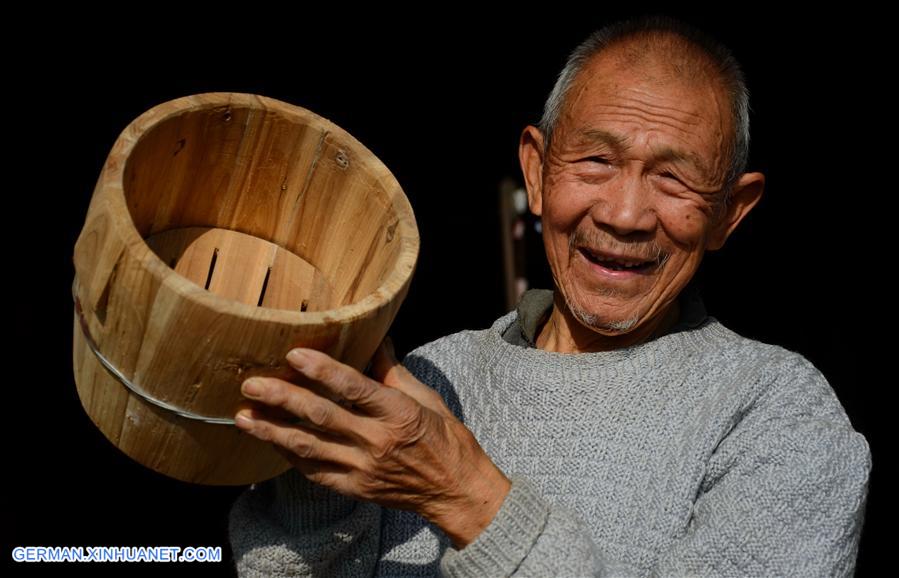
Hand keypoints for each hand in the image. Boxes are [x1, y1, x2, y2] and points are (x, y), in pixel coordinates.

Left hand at [233, 338, 510, 547]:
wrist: (455, 491)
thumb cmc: (444, 439)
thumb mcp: (425, 398)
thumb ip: (392, 371)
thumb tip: (375, 336)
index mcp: (398, 413)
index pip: (354, 387)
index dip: (322, 370)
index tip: (294, 355)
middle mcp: (377, 441)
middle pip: (321, 417)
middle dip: (282, 399)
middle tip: (252, 385)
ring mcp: (363, 468)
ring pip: (308, 448)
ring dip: (272, 431)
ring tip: (244, 417)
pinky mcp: (355, 488)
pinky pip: (314, 472)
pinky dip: (289, 456)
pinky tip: (270, 441)